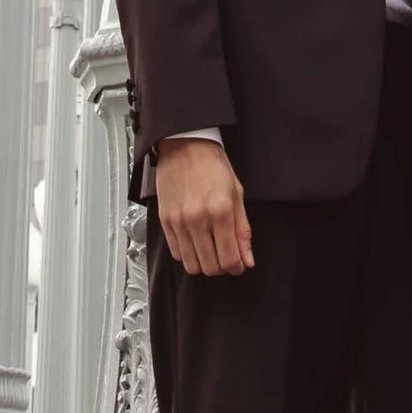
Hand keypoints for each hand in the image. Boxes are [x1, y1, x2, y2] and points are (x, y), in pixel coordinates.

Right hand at [155, 136, 253, 277]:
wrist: (185, 145)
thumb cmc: (213, 164)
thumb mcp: (236, 193)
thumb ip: (242, 230)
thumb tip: (247, 259)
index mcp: (220, 210)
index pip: (229, 258)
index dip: (237, 267)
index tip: (239, 264)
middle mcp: (197, 219)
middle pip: (210, 267)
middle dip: (222, 267)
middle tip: (226, 257)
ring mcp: (178, 221)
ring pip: (191, 265)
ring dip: (204, 264)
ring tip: (211, 251)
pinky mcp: (164, 221)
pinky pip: (176, 253)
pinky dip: (188, 254)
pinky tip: (196, 242)